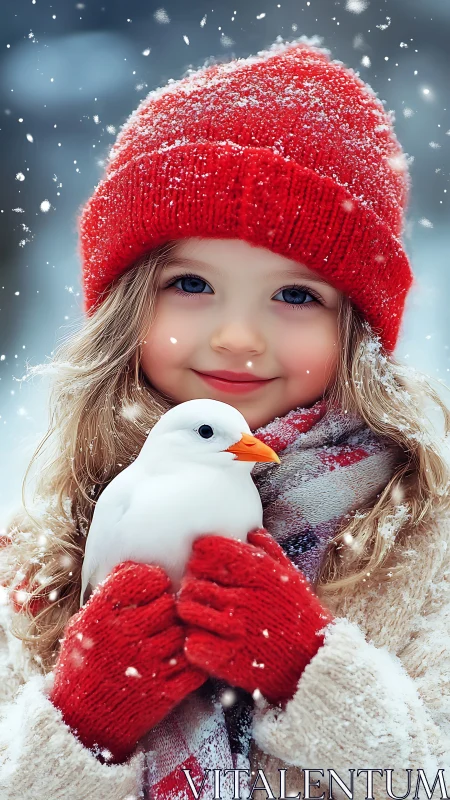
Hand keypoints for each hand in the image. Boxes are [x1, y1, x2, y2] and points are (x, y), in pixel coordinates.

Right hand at [50, 561, 207, 763]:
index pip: (141, 578)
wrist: (82, 724)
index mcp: (101, 616)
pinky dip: (191, 663)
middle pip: (168, 604)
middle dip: (168, 608)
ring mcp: (146, 665)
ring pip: (182, 633)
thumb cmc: (84, 667)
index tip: (155, 587)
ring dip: (178, 636)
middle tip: (161, 617)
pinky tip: (177, 663)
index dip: (153, 578)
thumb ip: (108, 596)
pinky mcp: (163, 691)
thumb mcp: (83, 625)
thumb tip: (135, 566)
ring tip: (165, 642)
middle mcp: (124, 636)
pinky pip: (193, 666)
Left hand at [176, 529, 333, 705]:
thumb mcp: (291, 576)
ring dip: (188, 611)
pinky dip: (193, 642)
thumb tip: (251, 531)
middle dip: (191, 584)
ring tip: (198, 614)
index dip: (200, 554)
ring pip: (188, 610)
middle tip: (196, 591)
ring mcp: (235, 627)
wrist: (315, 661)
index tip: (201, 562)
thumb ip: (270, 551)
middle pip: (194, 581)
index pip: (211, 550)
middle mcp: (244, 596)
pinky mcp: (228, 658)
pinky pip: (193, 643)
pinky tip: (204, 639)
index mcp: (258, 573)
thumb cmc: (302, 615)